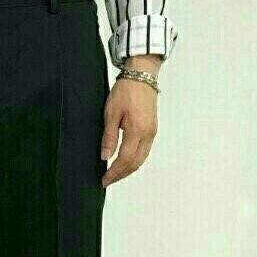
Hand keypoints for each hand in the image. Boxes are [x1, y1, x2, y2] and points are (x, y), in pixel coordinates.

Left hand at [101, 58, 160, 187]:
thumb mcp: (111, 113)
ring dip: (128, 169)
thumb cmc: (126, 90)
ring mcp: (152, 132)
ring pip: (141, 159)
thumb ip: (109, 137)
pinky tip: (125, 161)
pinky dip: (134, 160)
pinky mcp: (152, 129)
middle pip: (135, 163)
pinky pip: (144, 151)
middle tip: (108, 180)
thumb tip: (105, 156)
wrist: (142, 76)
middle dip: (121, 175)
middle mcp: (148, 134)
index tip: (104, 180)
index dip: (114, 172)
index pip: (124, 160)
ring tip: (115, 174)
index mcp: (137, 131)